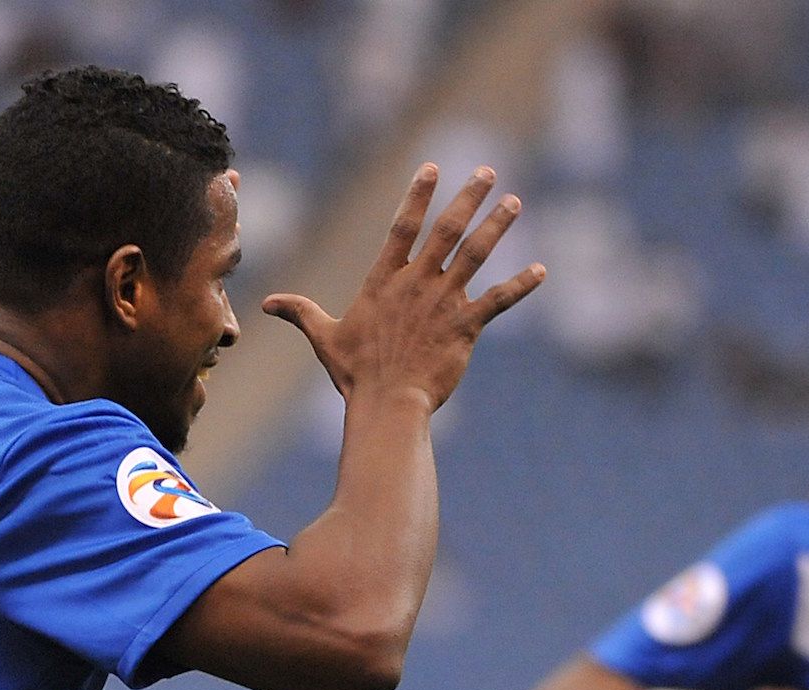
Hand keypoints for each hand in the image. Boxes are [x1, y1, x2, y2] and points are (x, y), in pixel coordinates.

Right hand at [261, 164, 545, 410]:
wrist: (387, 404)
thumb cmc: (354, 374)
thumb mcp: (324, 337)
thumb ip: (300, 312)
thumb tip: (266, 304)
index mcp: (385, 280)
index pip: (403, 226)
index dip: (418, 195)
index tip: (433, 167)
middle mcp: (417, 283)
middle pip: (447, 230)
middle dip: (469, 198)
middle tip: (489, 172)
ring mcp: (443, 303)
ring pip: (476, 255)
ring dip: (498, 227)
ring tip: (515, 203)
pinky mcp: (465, 327)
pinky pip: (498, 301)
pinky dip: (521, 285)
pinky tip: (541, 271)